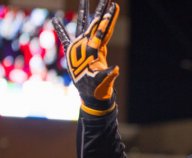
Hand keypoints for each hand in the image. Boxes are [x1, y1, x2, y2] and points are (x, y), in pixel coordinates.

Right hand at [52, 0, 119, 115]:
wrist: (93, 95)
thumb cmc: (100, 89)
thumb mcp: (104, 82)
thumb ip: (108, 75)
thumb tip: (116, 69)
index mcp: (97, 50)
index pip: (104, 31)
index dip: (109, 19)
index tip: (114, 6)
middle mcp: (91, 46)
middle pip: (97, 24)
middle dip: (102, 11)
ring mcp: (83, 48)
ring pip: (83, 27)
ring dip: (84, 13)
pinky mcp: (73, 53)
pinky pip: (65, 39)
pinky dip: (61, 29)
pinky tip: (57, 20)